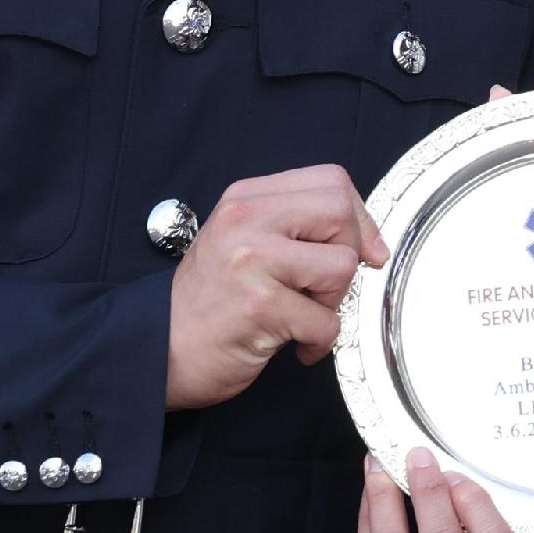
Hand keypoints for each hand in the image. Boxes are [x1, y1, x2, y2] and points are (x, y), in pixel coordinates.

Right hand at [165, 165, 387, 410]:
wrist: (161, 351)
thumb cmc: (211, 304)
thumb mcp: (245, 243)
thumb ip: (296, 227)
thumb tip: (371, 243)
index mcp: (245, 199)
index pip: (330, 181)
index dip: (359, 217)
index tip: (364, 250)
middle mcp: (245, 221)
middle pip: (339, 213)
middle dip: (349, 255)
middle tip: (325, 288)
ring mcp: (250, 261)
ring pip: (341, 265)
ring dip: (333, 303)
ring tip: (304, 317)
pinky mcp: (259, 306)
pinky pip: (325, 321)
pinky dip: (319, 342)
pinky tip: (295, 346)